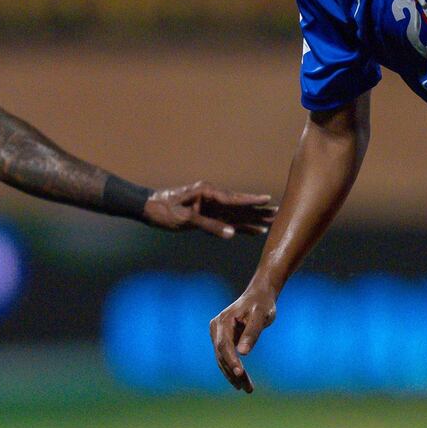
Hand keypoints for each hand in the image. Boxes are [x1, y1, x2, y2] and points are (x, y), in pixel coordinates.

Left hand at [143, 182, 274, 238]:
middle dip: (259, 210)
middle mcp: (212, 198)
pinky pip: (227, 221)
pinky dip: (240, 225)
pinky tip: (252, 229)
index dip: (252, 201)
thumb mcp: (186, 220)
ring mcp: (210, 206)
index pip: (234, 200)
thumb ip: (210, 226)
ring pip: (236, 214)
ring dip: (253, 218)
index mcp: (207, 193)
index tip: (268, 200)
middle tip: (278, 212)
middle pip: (240, 206)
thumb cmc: (164, 211)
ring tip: (271, 221)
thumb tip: (232, 234)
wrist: (148, 208)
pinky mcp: (207, 215)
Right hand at [210, 282, 276, 392]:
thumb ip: (252, 333)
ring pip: (222, 359)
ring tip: (247, 389)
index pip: (224, 345)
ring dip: (233, 375)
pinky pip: (225, 357)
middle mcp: (216, 328)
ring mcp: (217, 334)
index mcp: (223, 321)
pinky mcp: (222, 339)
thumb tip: (243, 353)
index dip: (231, 361)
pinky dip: (233, 369)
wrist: (259, 296)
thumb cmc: (262, 304)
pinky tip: (241, 382)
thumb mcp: (260, 317)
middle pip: (222, 355)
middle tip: (247, 388)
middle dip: (233, 372)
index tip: (240, 374)